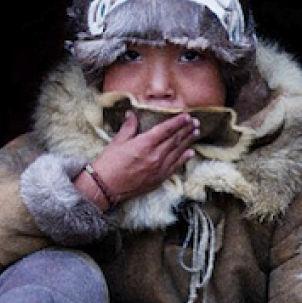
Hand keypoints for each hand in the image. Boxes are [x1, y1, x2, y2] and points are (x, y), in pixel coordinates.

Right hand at [79, 111, 200, 206]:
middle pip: (175, 140)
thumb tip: (132, 114)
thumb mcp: (117, 142)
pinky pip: (175, 166)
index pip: (166, 129)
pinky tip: (190, 153)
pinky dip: (184, 158)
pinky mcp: (159, 179)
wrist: (105, 187)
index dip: (178, 122)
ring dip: (188, 141)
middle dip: (186, 130)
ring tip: (196, 133)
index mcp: (144, 144)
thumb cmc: (109, 163)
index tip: (187, 116)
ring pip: (178, 152)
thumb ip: (128, 127)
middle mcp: (155, 155)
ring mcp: (159, 168)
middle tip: (196, 122)